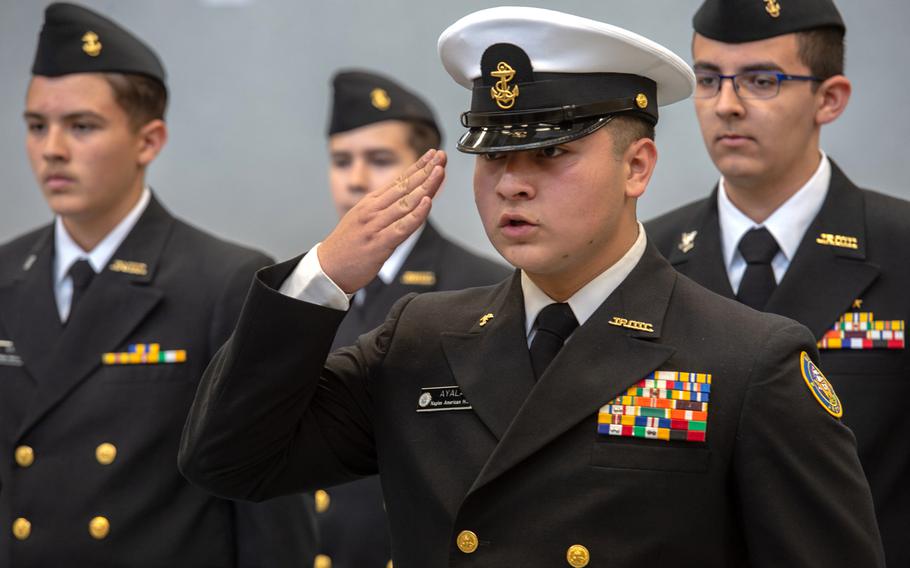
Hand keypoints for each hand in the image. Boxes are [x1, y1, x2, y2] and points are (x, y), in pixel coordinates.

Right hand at [319, 149, 446, 292]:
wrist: (328, 268)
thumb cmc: (347, 246)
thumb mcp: (362, 219)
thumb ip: (383, 208)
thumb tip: (405, 199)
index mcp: (370, 203)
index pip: (398, 181)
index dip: (417, 167)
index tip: (433, 154)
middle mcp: (373, 210)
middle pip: (404, 187)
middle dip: (425, 170)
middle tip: (441, 156)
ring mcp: (375, 226)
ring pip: (406, 203)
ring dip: (425, 186)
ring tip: (439, 171)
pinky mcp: (379, 243)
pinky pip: (401, 227)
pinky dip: (416, 215)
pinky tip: (427, 203)